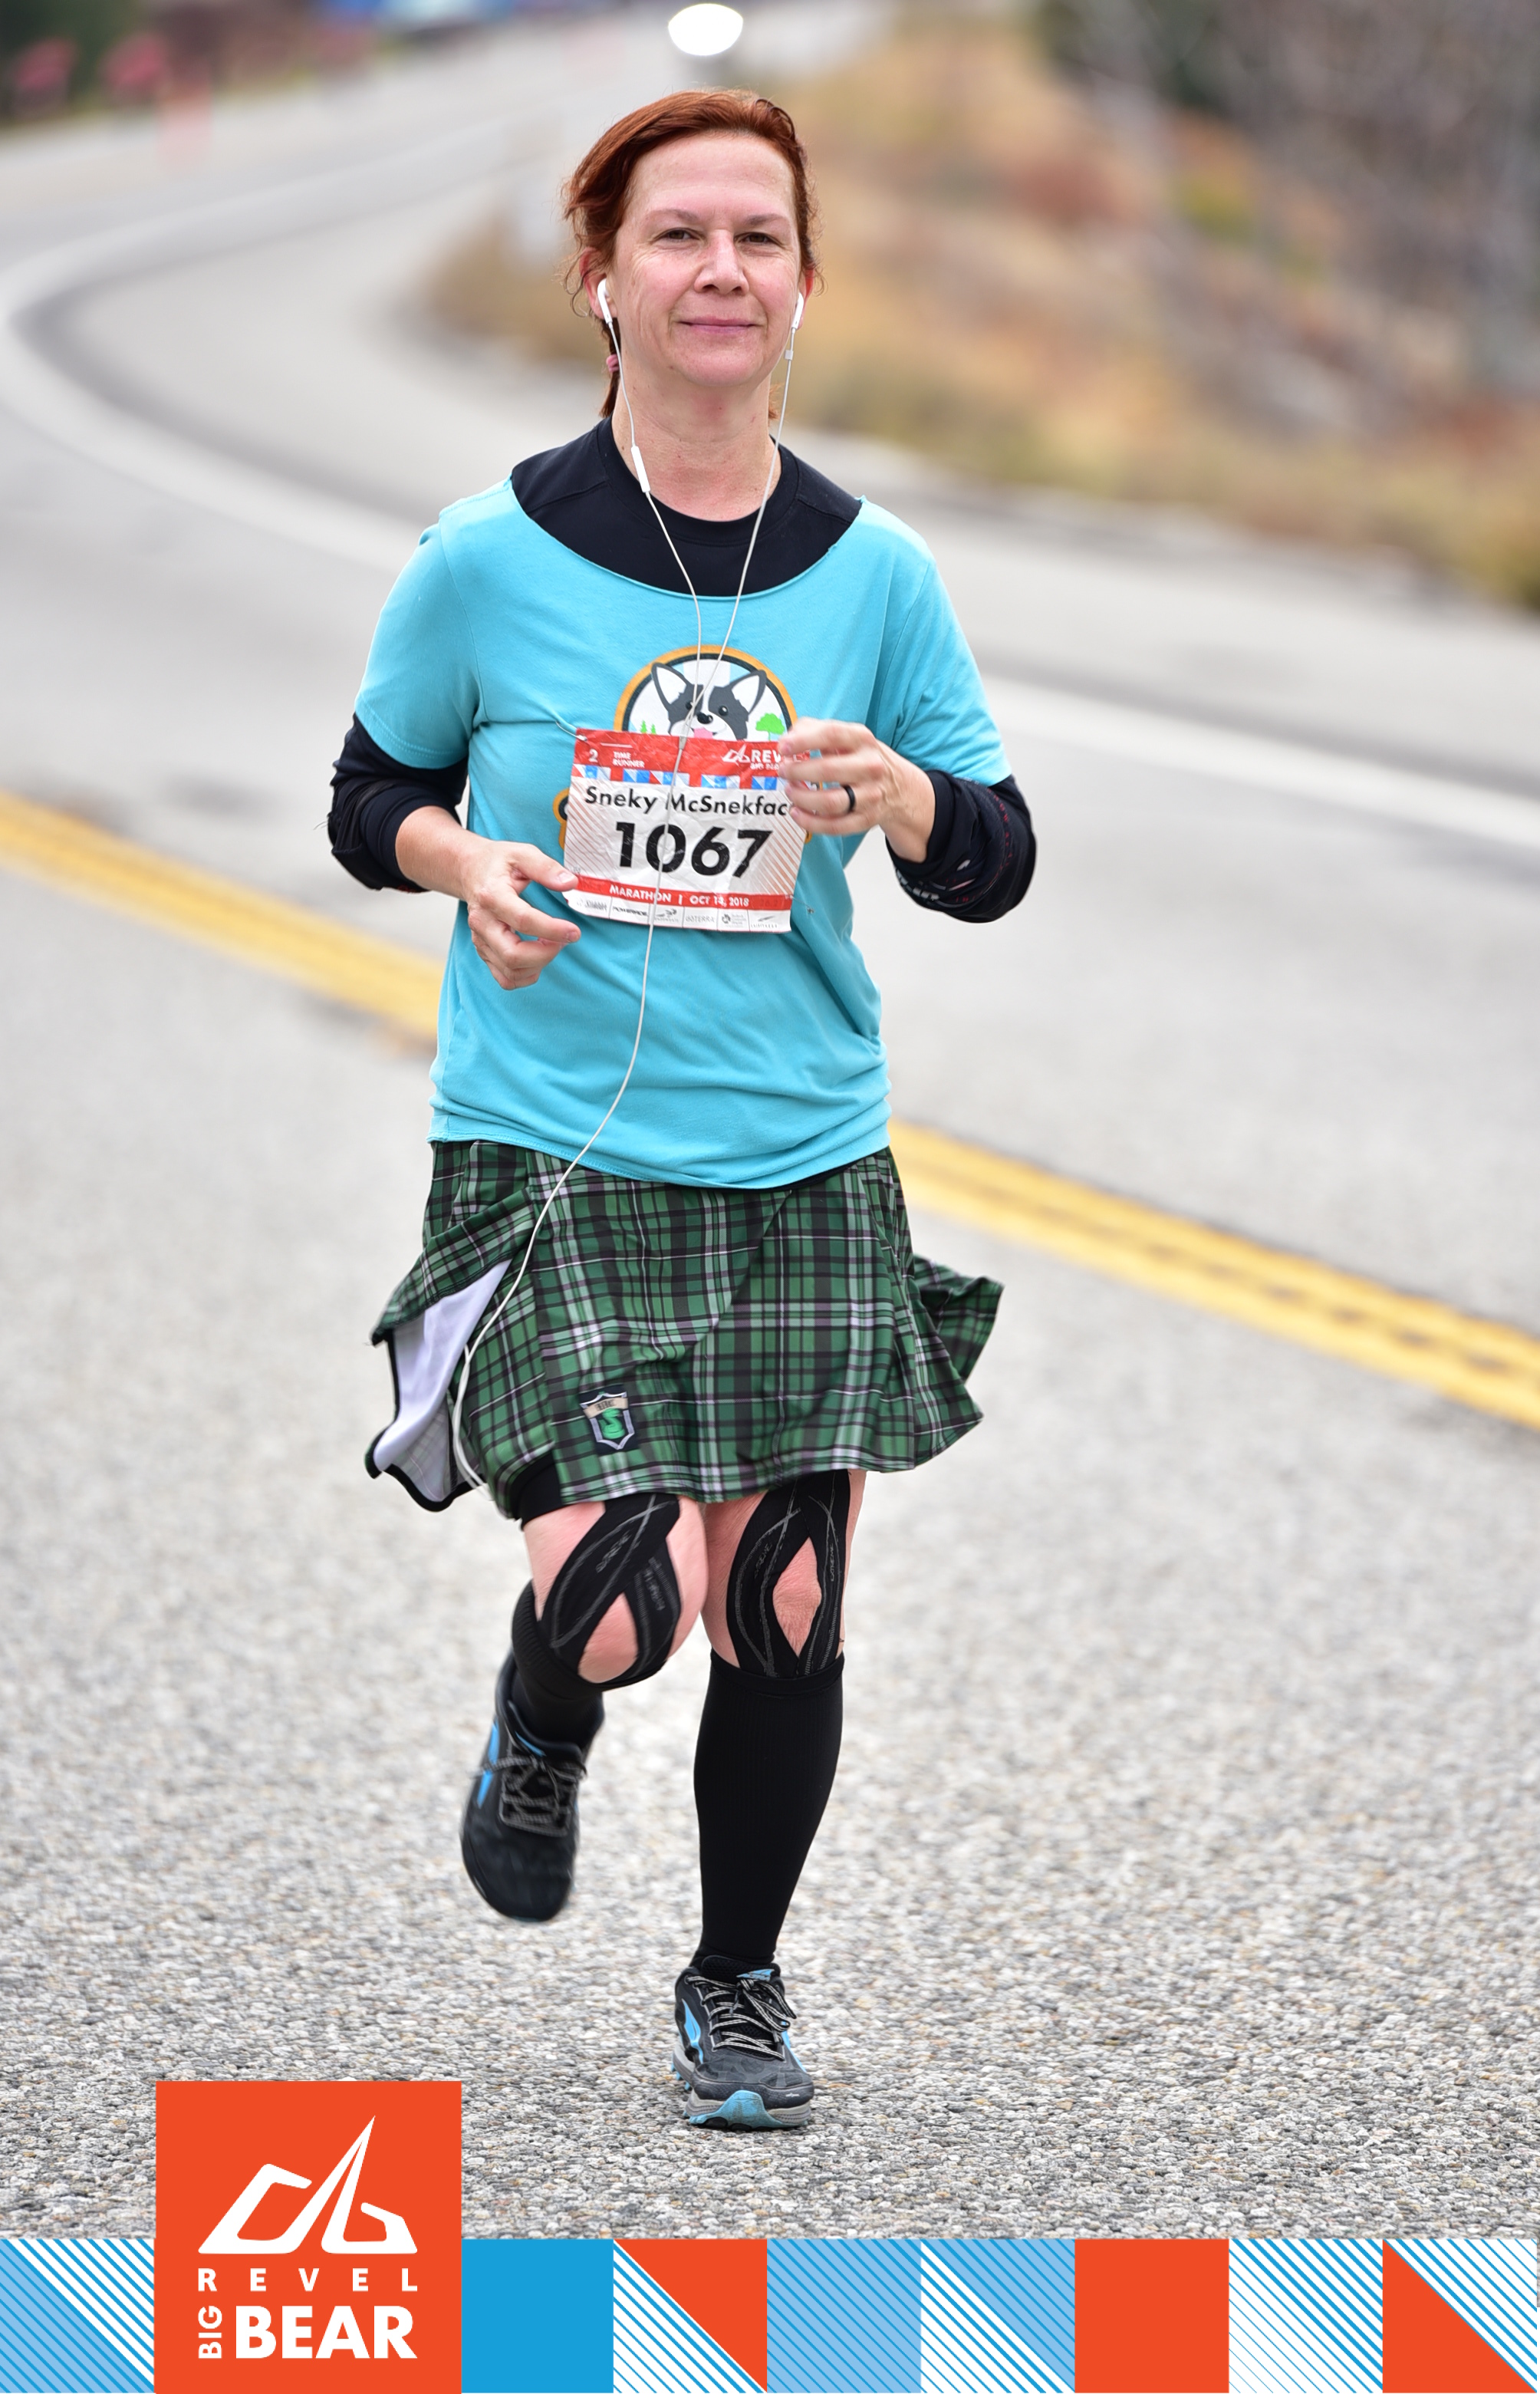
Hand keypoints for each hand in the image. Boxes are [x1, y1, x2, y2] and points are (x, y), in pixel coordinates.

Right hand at [394, 810, 579, 990]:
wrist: (469, 870)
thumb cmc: (498, 863)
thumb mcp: (522, 853)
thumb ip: (546, 868)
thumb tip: (570, 883)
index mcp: (492, 895)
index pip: (523, 920)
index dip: (552, 930)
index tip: (574, 931)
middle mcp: (482, 922)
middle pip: (513, 955)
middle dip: (546, 953)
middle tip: (563, 938)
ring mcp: (481, 940)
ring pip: (511, 971)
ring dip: (539, 964)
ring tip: (552, 943)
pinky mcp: (484, 952)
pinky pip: (505, 978)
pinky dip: (527, 975)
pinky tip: (538, 957)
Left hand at [776, 718, 935, 862]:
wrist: (899, 788)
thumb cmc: (863, 759)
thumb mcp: (848, 736)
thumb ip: (815, 729)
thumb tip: (787, 737)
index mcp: (863, 740)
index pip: (832, 735)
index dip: (803, 741)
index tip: (782, 747)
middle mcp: (870, 766)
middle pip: (828, 770)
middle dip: (798, 772)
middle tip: (783, 771)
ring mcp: (870, 795)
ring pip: (830, 802)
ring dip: (803, 798)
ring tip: (790, 791)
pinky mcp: (866, 819)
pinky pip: (835, 826)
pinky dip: (811, 822)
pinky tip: (797, 813)